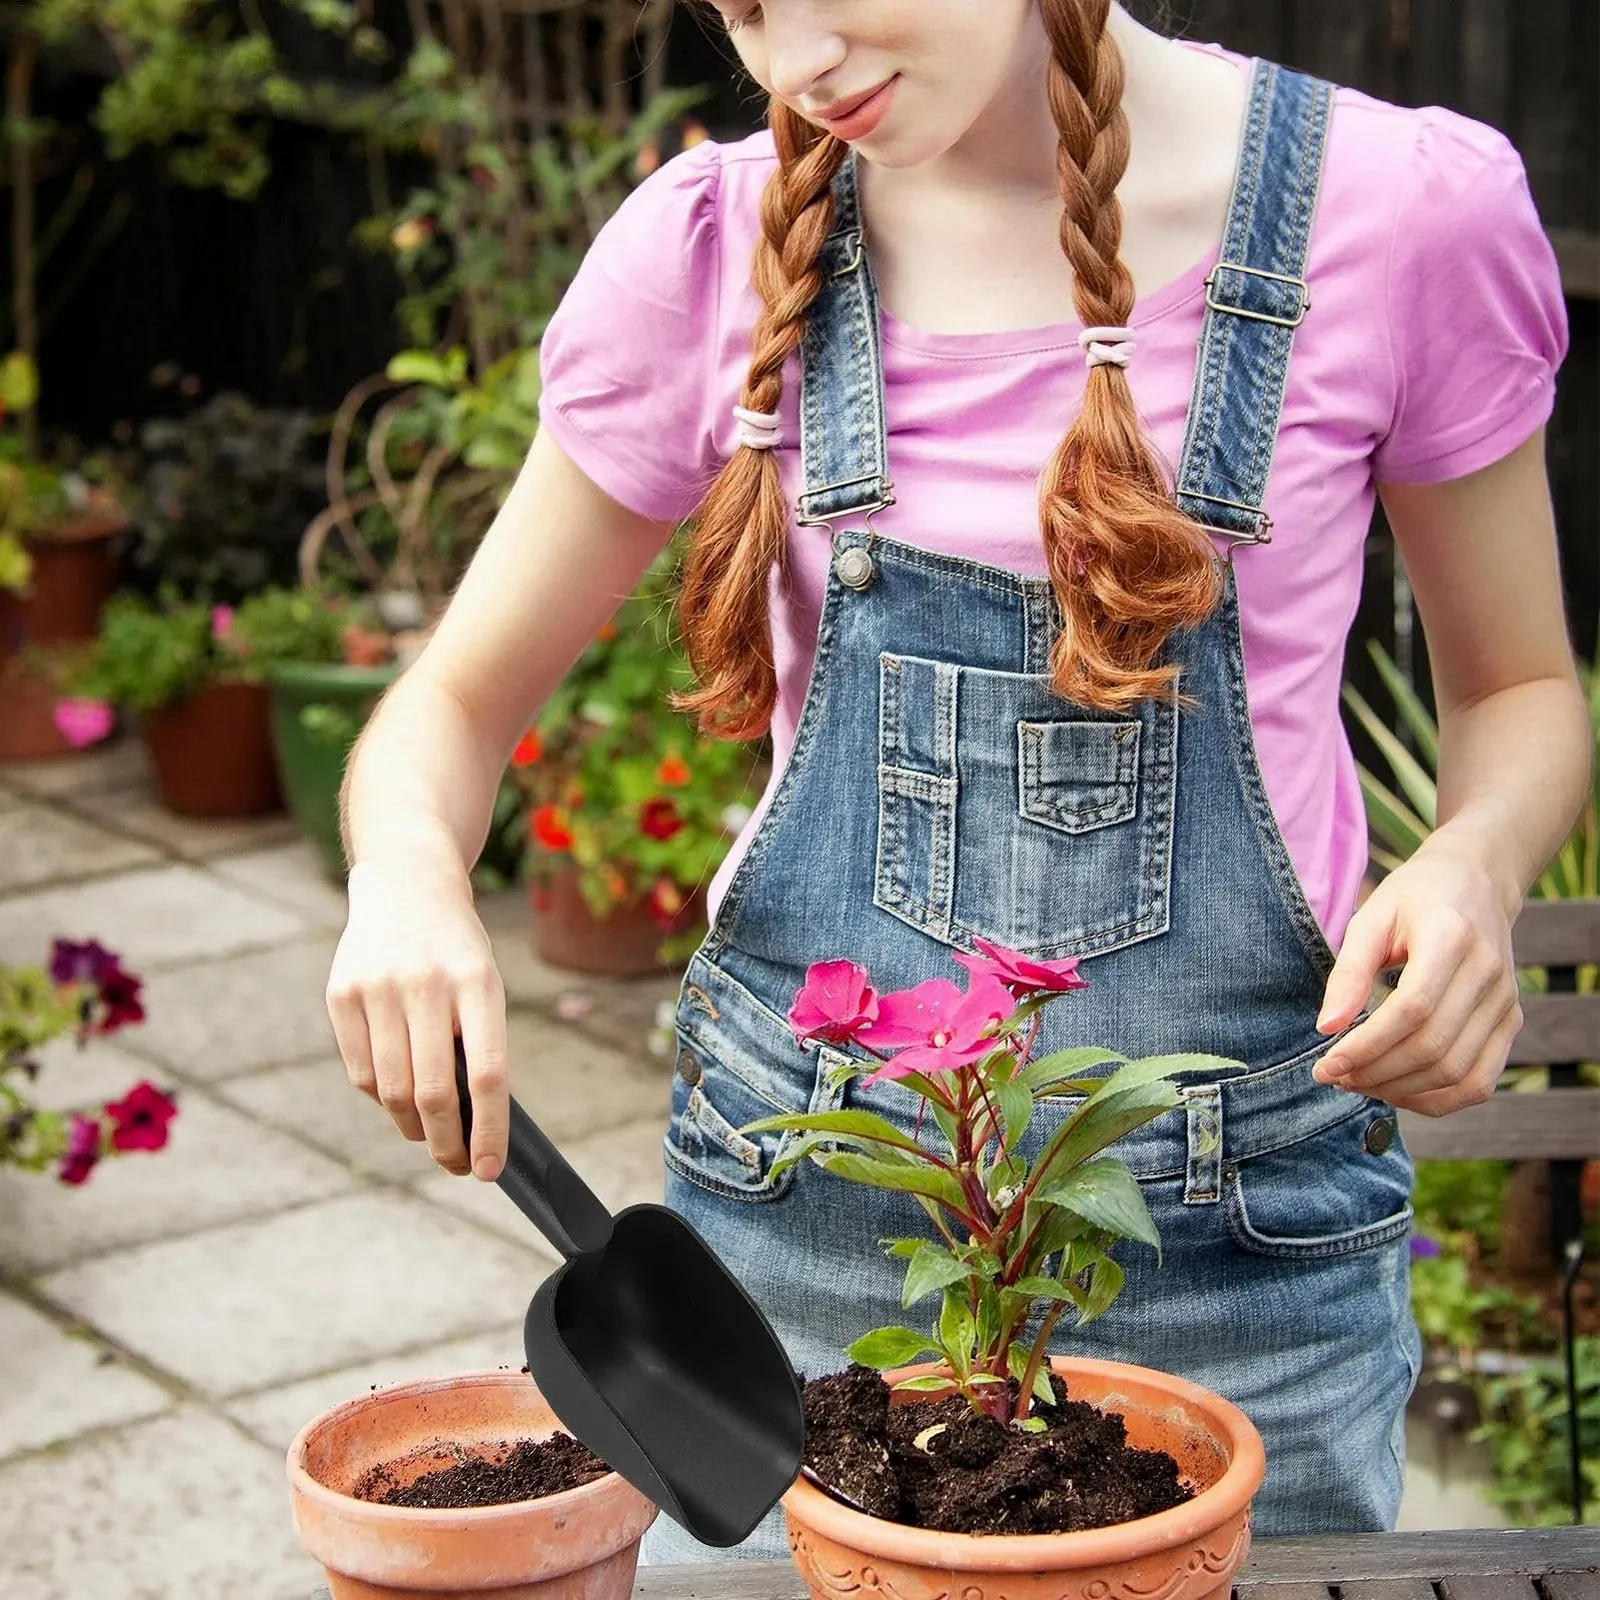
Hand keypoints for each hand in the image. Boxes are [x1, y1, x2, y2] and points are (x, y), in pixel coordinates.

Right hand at [325, 853, 508, 1177]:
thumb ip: (478, 1044)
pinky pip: (361, 1073)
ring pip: (392, 1091)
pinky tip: (397, 1094)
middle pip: (434, 1093)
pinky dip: (381, 1097)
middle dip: (447, 1143)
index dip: (489, 1130)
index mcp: (477, 982)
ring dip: (413, 1126)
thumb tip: (473, 1126)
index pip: (487, 1075)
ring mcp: (378, 988)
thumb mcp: (484, 983)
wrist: (407, 884)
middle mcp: (426, 984)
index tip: (489, 1170)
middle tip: (458, 1164)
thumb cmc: (457, 950)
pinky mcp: (341, 994)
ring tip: (429, 1132)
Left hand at [1311, 842, 1523, 1115]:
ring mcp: (1505, 1002)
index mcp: (1451, 938)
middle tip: (1332, 1076)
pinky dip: (1437, 1100)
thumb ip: (1349, 972)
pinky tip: (1396, 1091)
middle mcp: (1488, 974)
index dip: (1367, 1046)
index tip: (1326, 1064)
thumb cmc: (1413, 899)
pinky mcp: (1511, 1023)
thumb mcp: (1371, 918)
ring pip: (1456, 1073)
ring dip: (1400, 1091)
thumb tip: (1326, 1028)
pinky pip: (1480, 1082)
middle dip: (1375, 1073)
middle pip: (1433, 1047)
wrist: (1476, 883)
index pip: (1412, 1009)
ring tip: (1356, 1083)